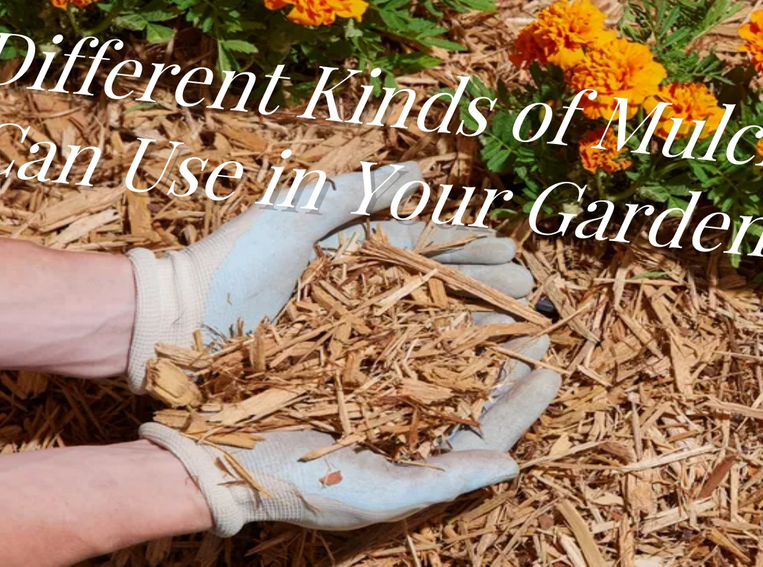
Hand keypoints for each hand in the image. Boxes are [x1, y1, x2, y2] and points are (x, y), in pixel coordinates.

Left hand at [125, 162, 531, 392]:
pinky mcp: (334, 373)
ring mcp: (347, 335)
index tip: (511, 251)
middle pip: (434, 289)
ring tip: (517, 332)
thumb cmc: (231, 262)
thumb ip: (355, 192)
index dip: (468, 248)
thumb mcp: (294, 213)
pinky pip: (392, 369)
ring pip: (422, 329)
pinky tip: (469, 375)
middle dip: (484, 288)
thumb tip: (418, 172)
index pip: (423, 246)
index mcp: (350, 253)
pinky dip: (433, 370)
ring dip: (470, 329)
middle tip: (531, 293)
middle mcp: (356, 294)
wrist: (176, 325)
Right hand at [140, 318, 558, 534]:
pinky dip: (421, 286)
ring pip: (437, 334)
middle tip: (541, 316)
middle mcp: (398, 405)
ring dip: (473, 307)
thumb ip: (445, 479)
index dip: (522, 401)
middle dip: (505, 345)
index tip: (553, 371)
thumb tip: (514, 465)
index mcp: (412, 447)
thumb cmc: (292, 485)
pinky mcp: (340, 336)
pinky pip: (391, 308)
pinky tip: (445, 269)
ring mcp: (371, 368)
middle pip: (467, 372)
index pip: (481, 424)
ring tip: (507, 280)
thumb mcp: (374, 493)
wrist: (209, 448)